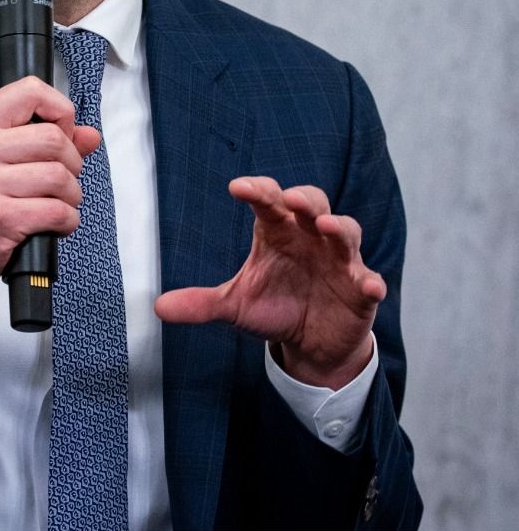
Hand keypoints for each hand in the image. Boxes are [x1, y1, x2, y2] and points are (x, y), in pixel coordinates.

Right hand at [0, 76, 102, 329]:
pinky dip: (67, 221)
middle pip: (53, 138)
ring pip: (61, 176)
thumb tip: (89, 135)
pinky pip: (58, 211)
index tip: (61, 133)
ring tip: (54, 205)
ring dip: (71, 197)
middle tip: (60, 181)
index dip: (59, 111)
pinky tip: (51, 225)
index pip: (29, 91)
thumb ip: (37, 143)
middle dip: (72, 164)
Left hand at [155, 177, 382, 388]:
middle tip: (291, 200)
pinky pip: (370, 280)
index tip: (238, 188)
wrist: (309, 343)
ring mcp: (339, 262)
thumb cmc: (273, 309)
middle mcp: (309, 239)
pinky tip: (370, 285)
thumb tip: (157, 308)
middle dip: (304, 199)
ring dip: (338, 228)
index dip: (257, 191)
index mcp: (277, 234)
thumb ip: (200, 303)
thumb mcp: (234, 307)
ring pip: (346, 232)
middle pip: (312, 204)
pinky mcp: (361, 290)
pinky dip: (371, 281)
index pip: (268, 202)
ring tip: (326, 227)